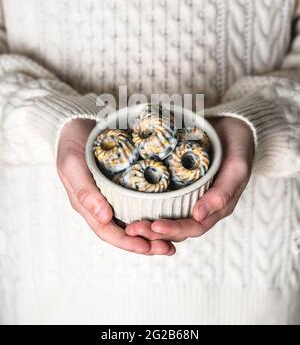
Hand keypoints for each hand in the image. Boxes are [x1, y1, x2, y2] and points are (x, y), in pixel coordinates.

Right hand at [57, 119, 174, 254]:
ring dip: (151, 233)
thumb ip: (85, 191)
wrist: (74, 125)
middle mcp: (100, 205)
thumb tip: (104, 218)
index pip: (107, 232)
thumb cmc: (72, 144)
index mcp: (87, 205)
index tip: (148, 247)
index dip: (127, 243)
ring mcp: (111, 196)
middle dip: (145, 244)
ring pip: (131, 221)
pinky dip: (150, 213)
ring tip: (173, 239)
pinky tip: (166, 215)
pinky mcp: (120, 185)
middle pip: (123, 232)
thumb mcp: (73, 165)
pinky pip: (136, 204)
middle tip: (169, 249)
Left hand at [125, 117, 253, 241]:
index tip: (153, 226)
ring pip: (168, 216)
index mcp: (217, 208)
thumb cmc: (238, 147)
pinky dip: (149, 204)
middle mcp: (202, 206)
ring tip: (128, 223)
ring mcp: (190, 195)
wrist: (234, 126)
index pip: (193, 227)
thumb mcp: (236, 168)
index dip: (173, 230)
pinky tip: (133, 202)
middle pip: (177, 227)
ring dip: (149, 223)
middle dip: (154, 232)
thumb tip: (198, 216)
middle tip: (131, 229)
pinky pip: (164, 198)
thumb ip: (222, 192)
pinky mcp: (180, 183)